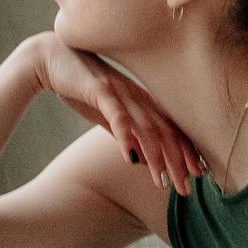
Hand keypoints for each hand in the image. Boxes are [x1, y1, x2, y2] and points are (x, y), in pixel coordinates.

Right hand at [26, 33, 207, 196]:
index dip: (186, 150)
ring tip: (161, 182)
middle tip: (185, 189)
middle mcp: (135, 95)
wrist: (49, 58)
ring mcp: (119, 92)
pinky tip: (131, 158)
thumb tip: (139, 156)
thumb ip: (122, 132)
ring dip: (156, 157)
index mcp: (139, 100)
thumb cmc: (77, 86)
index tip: (198, 173)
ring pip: (146, 128)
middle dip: (177, 162)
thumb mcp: (105, 113)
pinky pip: (116, 115)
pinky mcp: (99, 90)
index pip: (170, 128)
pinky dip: (125, 136)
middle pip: (164, 131)